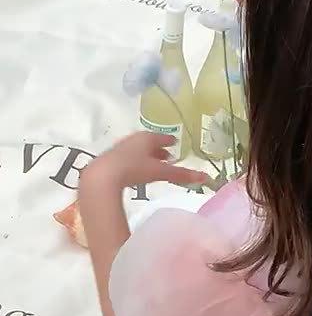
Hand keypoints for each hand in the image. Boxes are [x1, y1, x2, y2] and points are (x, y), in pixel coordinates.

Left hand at [81, 132, 209, 192]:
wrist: (103, 176)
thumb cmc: (134, 169)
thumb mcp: (160, 173)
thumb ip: (181, 175)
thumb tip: (205, 178)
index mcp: (147, 138)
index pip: (162, 137)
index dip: (169, 141)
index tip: (175, 143)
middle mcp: (134, 139)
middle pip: (149, 142)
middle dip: (158, 149)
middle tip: (167, 155)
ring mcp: (120, 147)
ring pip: (137, 149)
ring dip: (146, 155)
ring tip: (152, 163)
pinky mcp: (110, 158)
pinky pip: (127, 157)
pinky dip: (135, 160)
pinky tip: (135, 170)